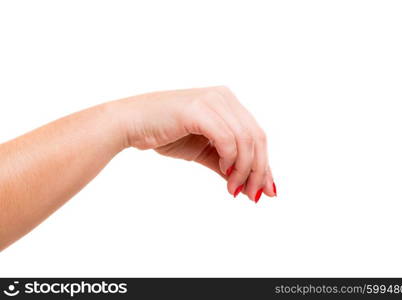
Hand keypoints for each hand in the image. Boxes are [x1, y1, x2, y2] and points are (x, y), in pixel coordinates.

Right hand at [117, 86, 276, 201]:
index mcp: (228, 102)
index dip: (264, 165)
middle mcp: (224, 97)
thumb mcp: (204, 152)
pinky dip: (230, 159)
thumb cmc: (165, 134)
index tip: (266, 190)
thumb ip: (227, 165)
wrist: (130, 124)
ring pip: (245, 140)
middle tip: (253, 195)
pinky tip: (225, 174)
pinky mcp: (198, 109)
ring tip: (233, 190)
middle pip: (257, 137)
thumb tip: (250, 187)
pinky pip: (226, 138)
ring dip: (244, 170)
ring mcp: (212, 100)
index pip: (257, 136)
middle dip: (258, 171)